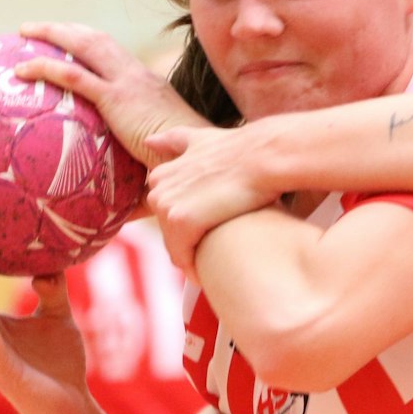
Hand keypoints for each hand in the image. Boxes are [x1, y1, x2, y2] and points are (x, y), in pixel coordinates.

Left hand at [12, 22, 207, 166]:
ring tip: (25, 31)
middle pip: (98, 40)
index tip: (71, 44)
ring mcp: (127, 84)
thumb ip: (137, 177)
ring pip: (85, 45)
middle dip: (68, 29)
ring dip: (54, 33)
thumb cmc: (185, 170)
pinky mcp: (116, 99)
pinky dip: (45, 68)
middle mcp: (137, 77)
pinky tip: (21, 69)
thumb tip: (121, 213)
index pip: (116, 57)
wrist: (201, 159)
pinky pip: (73, 76)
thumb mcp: (159, 163)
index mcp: (147, 88)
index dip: (92, 46)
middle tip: (38, 30)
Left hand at [144, 124, 281, 271]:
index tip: (206, 232)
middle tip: (214, 249)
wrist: (262, 158)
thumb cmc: (239, 150)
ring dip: (192, 258)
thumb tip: (150, 139)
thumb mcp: (200, 139)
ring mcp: (167, 207)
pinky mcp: (182, 223)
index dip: (189, 225)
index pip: (168, 214)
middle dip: (189, 243)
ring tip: (216, 262)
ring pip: (175, 247)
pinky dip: (194, 269)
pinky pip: (183, 257)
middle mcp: (157, 190)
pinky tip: (208, 274)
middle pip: (169, 232)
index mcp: (160, 175)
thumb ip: (174, 141)